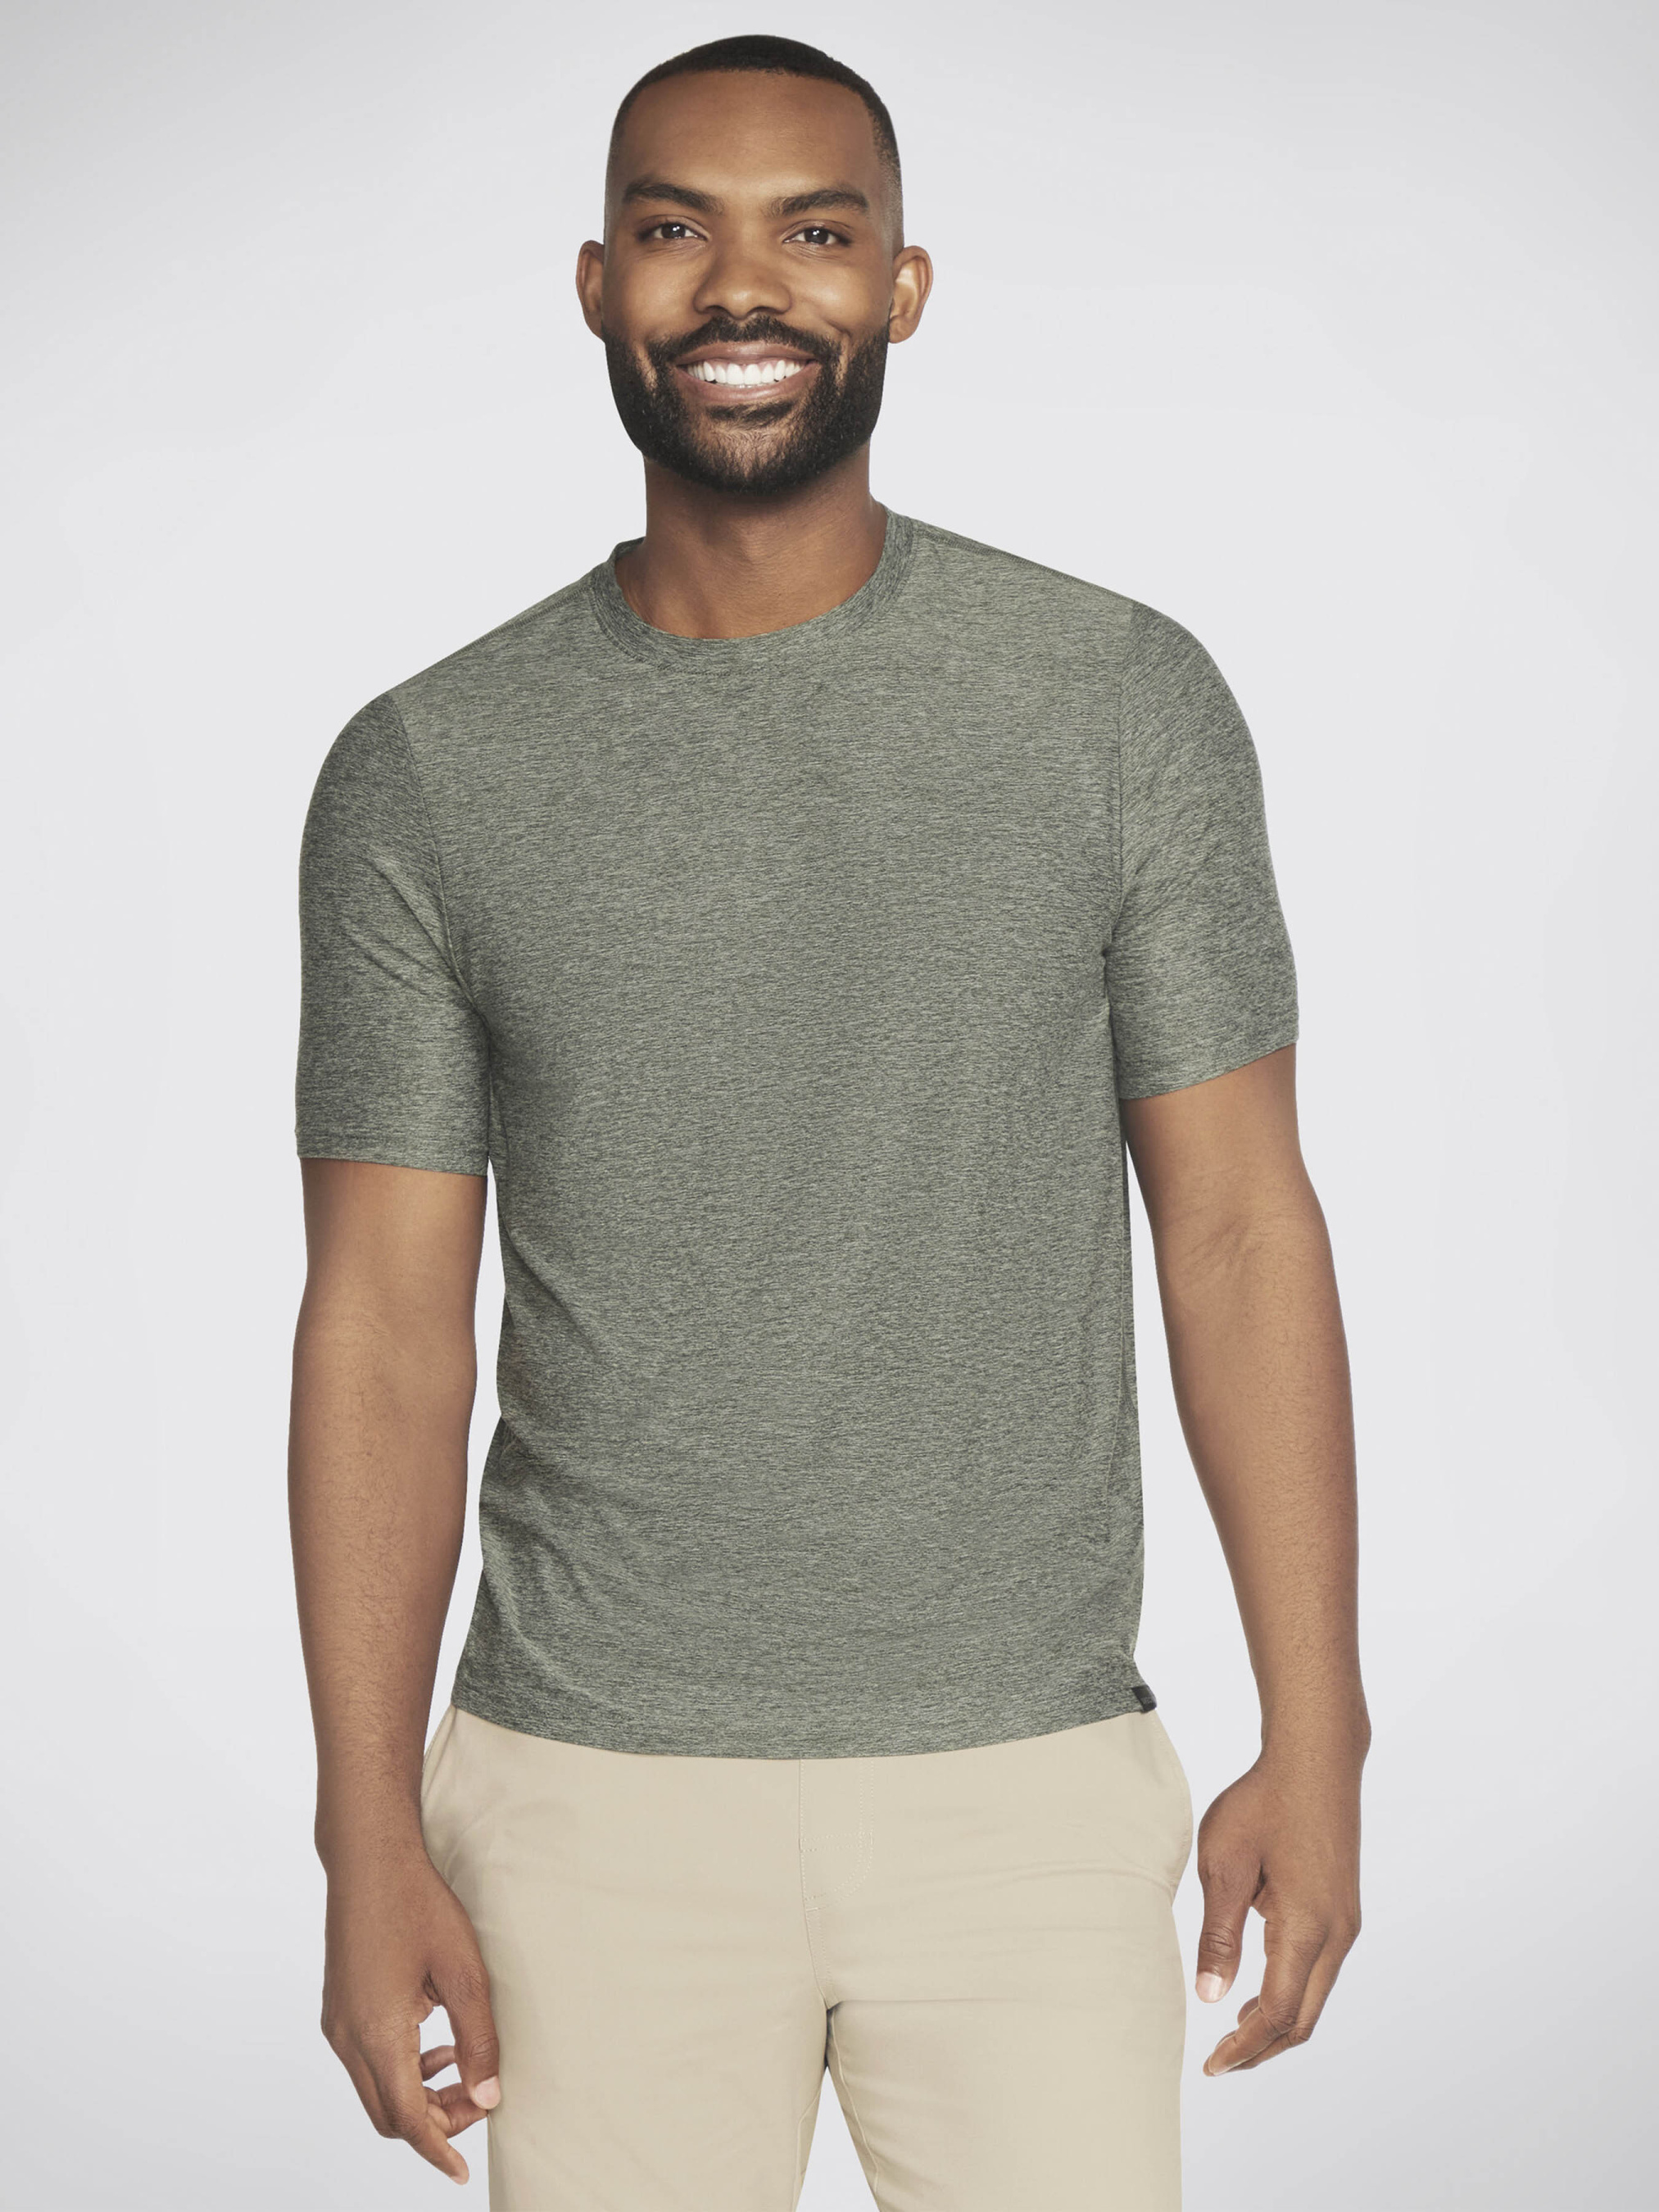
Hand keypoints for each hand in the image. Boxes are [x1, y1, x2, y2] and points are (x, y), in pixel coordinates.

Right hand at [320, 1845, 502, 2184]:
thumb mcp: (463, 1971)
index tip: (462, 2172)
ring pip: (375, 2090)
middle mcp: (348, 2038)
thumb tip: (487, 2095)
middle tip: (476, 2101)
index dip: (439, 2148)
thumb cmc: (417, 1905)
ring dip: (417, 2094)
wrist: (367, 1858)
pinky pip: (365, 2062)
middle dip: (433, 2123)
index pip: (408, 2119)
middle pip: (388, 2115)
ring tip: (460, 2067)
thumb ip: (478, 2038)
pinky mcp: (337, 2010)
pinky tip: (433, 2040)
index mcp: (378, 2034)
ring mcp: (337, 2025)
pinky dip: (400, 2068)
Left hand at [1192, 1735, 1363, 2074]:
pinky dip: (1290, 1993)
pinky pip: (1320, 1970)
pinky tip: (1257, 1988)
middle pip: (1304, 2019)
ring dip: (1277, 2021)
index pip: (1278, 2014)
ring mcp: (1346, 1923)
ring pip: (1315, 1997)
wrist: (1315, 1758)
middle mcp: (1336, 1935)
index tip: (1211, 2066)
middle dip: (1262, 2047)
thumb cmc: (1263, 1803)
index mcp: (1306, 1929)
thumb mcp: (1224, 1864)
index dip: (1244, 2048)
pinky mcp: (1343, 1909)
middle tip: (1219, 2060)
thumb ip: (1218, 1935)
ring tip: (1232, 2031)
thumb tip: (1211, 1997)